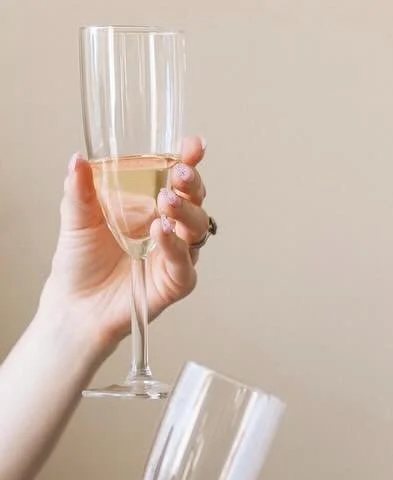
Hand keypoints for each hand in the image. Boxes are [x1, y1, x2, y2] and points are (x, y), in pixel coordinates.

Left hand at [39, 137, 211, 351]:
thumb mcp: (76, 216)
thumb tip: (78, 159)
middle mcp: (167, 227)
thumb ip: (79, 189)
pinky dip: (177, 247)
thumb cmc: (80, 261)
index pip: (175, 178)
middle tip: (180, 174)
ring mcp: (174, 255)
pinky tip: (163, 232)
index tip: (193, 145)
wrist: (76, 304)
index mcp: (148, 205)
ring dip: (186, 212)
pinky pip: (185, 265)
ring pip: (197, 230)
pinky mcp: (174, 283)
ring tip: (167, 202)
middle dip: (192, 184)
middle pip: (195, 201)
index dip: (188, 160)